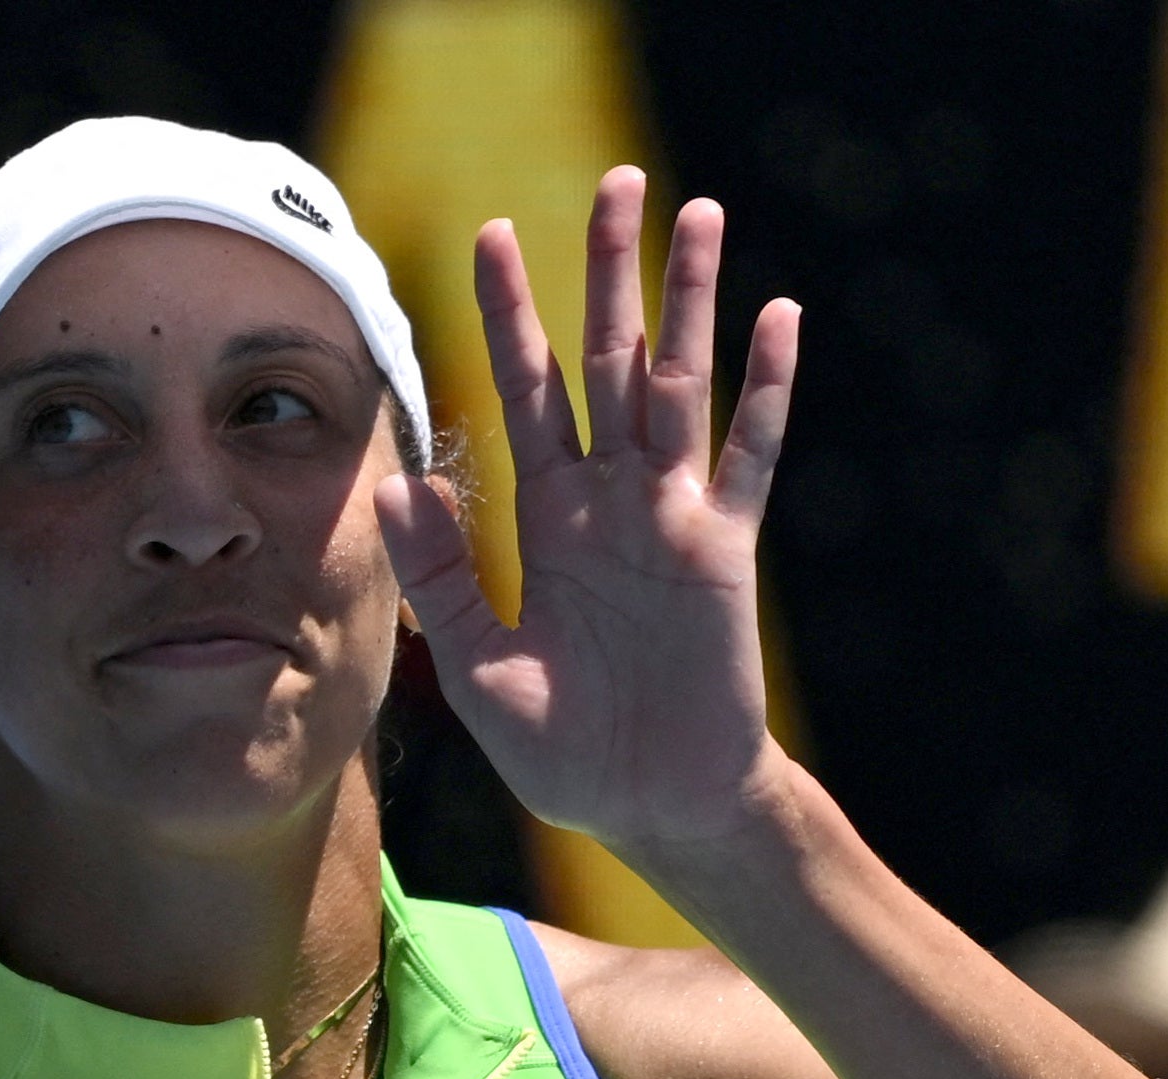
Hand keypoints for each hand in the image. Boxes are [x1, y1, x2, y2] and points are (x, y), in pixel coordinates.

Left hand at [374, 168, 800, 862]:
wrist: (653, 809)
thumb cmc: (567, 753)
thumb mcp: (482, 671)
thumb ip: (440, 580)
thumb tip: (389, 485)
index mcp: (547, 521)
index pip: (525, 394)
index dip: (508, 317)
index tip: (490, 235)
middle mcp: (610, 501)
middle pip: (607, 362)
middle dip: (607, 273)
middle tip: (612, 180)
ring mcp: (673, 519)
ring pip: (681, 385)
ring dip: (690, 302)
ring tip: (697, 213)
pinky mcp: (726, 552)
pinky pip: (750, 456)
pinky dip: (765, 391)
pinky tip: (777, 319)